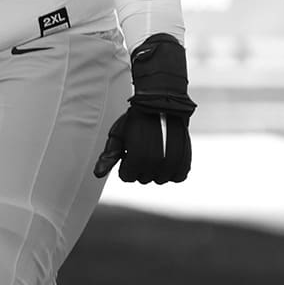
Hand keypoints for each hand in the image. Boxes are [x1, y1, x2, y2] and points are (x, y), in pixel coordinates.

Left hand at [94, 33, 194, 183]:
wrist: (161, 104)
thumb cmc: (136, 120)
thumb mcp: (118, 134)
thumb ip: (109, 155)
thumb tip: (97, 175)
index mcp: (137, 154)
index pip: (127, 177)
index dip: (125, 168)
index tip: (127, 155)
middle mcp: (156, 160)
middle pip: (143, 179)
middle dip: (138, 169)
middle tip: (140, 151)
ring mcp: (172, 160)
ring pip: (161, 180)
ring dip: (155, 171)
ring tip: (153, 153)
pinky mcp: (186, 158)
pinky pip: (179, 177)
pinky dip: (172, 173)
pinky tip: (166, 162)